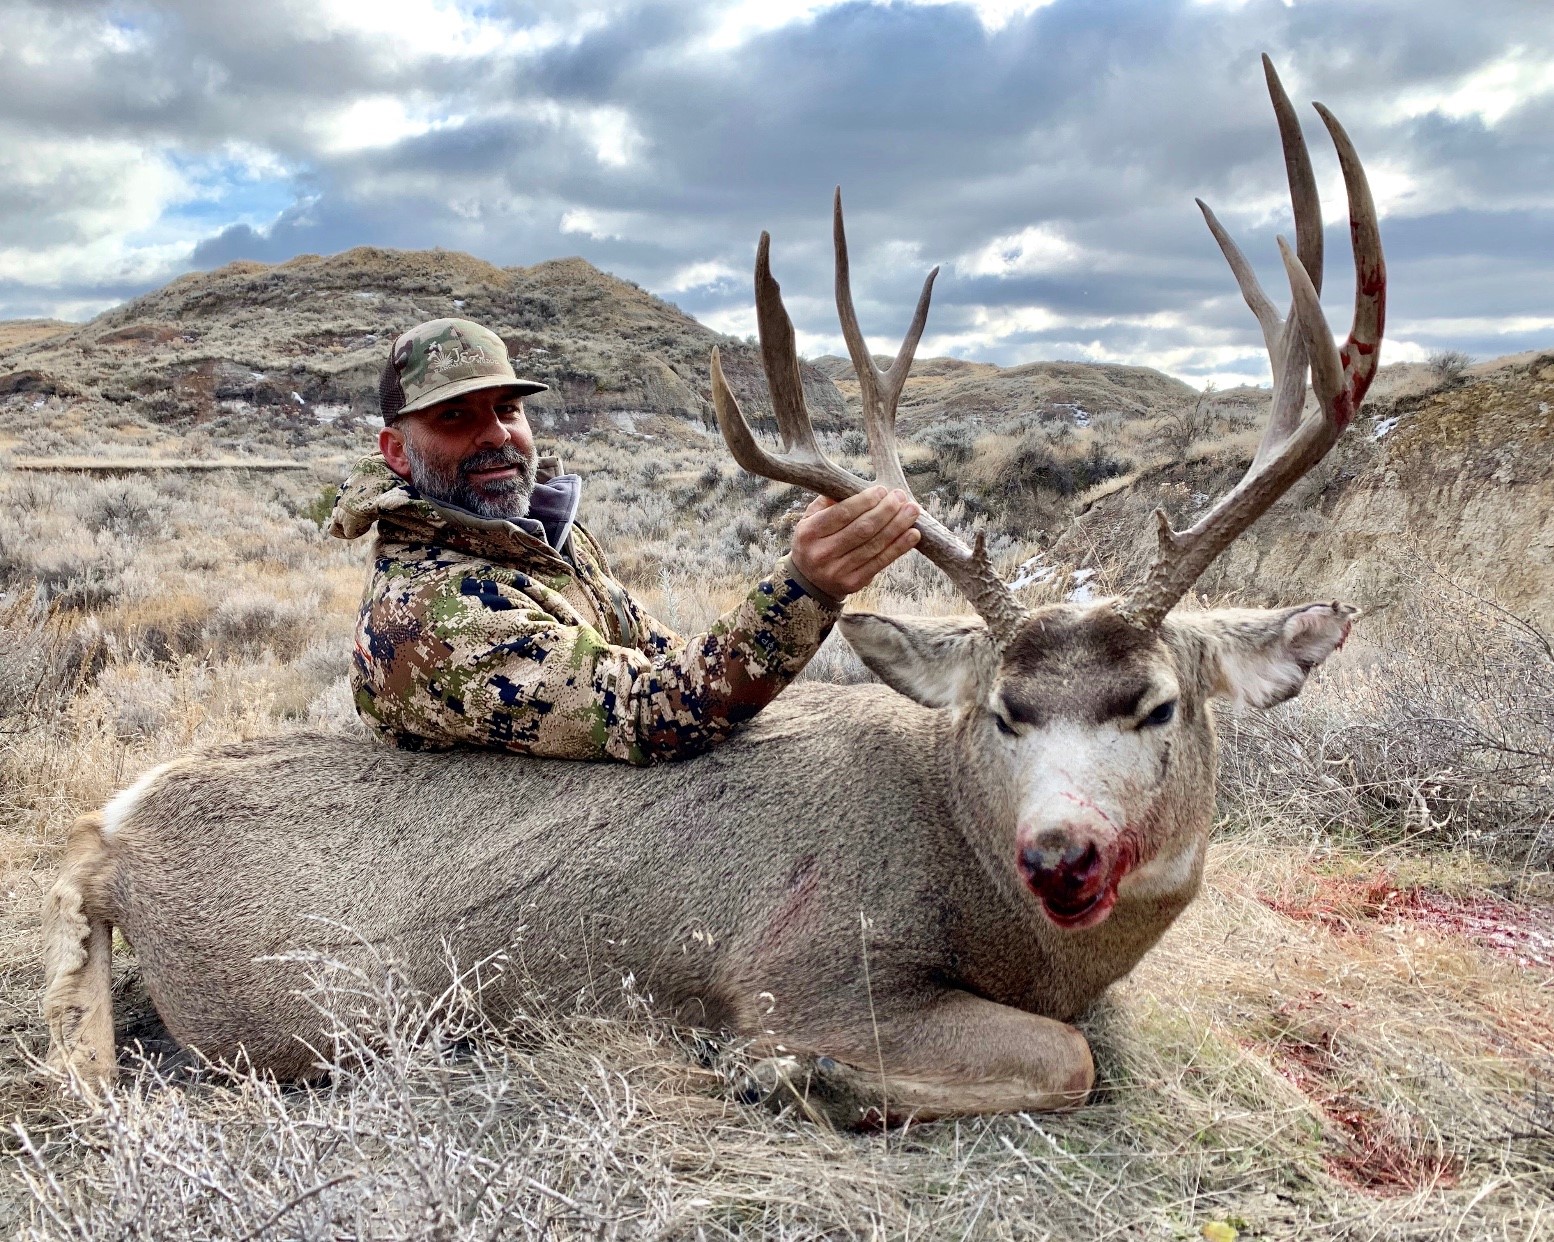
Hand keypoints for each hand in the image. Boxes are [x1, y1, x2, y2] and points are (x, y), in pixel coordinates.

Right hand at [789, 486, 920, 599]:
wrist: (809, 582)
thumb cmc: (815, 541)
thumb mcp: (810, 519)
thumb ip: (828, 502)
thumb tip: (854, 486)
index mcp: (809, 533)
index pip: (842, 513)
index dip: (865, 501)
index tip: (882, 490)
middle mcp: (822, 553)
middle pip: (862, 529)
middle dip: (886, 511)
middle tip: (901, 497)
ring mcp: (838, 570)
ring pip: (874, 545)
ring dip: (897, 526)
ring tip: (912, 512)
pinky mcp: (854, 583)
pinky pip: (881, 562)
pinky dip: (899, 547)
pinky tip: (912, 534)